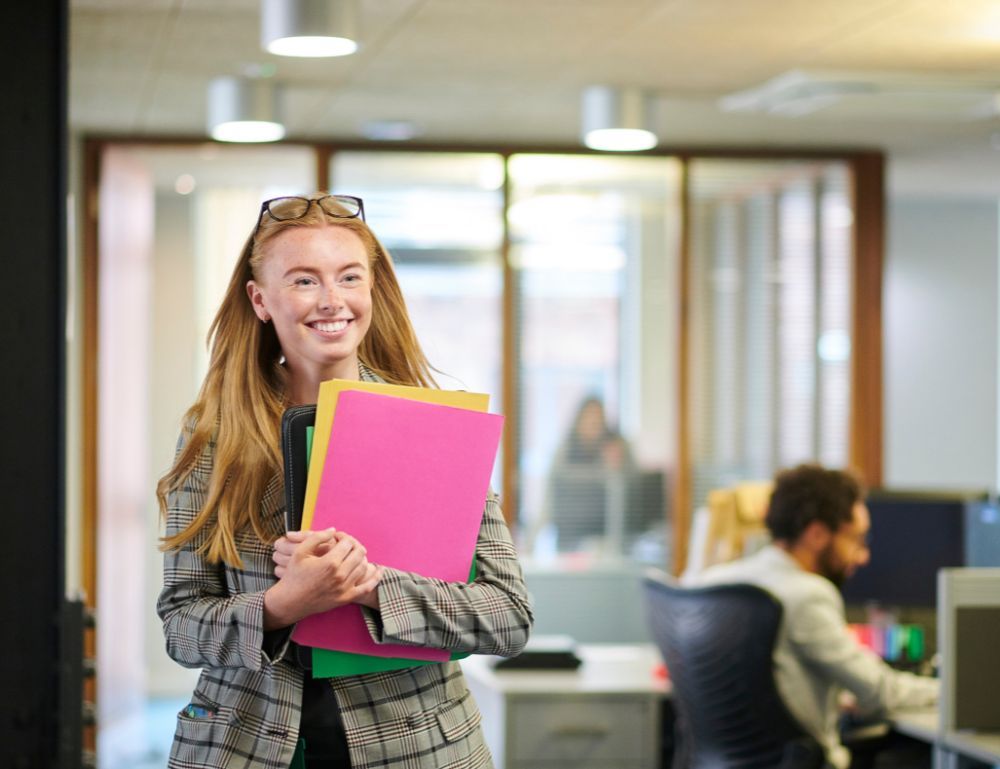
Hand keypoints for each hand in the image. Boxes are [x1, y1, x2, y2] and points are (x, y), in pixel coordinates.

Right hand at [263, 530, 381, 629]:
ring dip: (360, 557)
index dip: (343, 536)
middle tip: (345, 545)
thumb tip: (334, 531)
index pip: (348, 543)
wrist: (289, 602)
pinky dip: (376, 577)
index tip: (336, 538)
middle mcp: (340, 576)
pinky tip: (379, 569)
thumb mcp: (300, 552)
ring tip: (352, 554)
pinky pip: (367, 587)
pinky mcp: (346, 598)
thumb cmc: (293, 576)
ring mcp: (344, 588)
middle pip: (359, 552)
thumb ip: (318, 537)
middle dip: (353, 545)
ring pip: (363, 566)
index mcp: (330, 563)